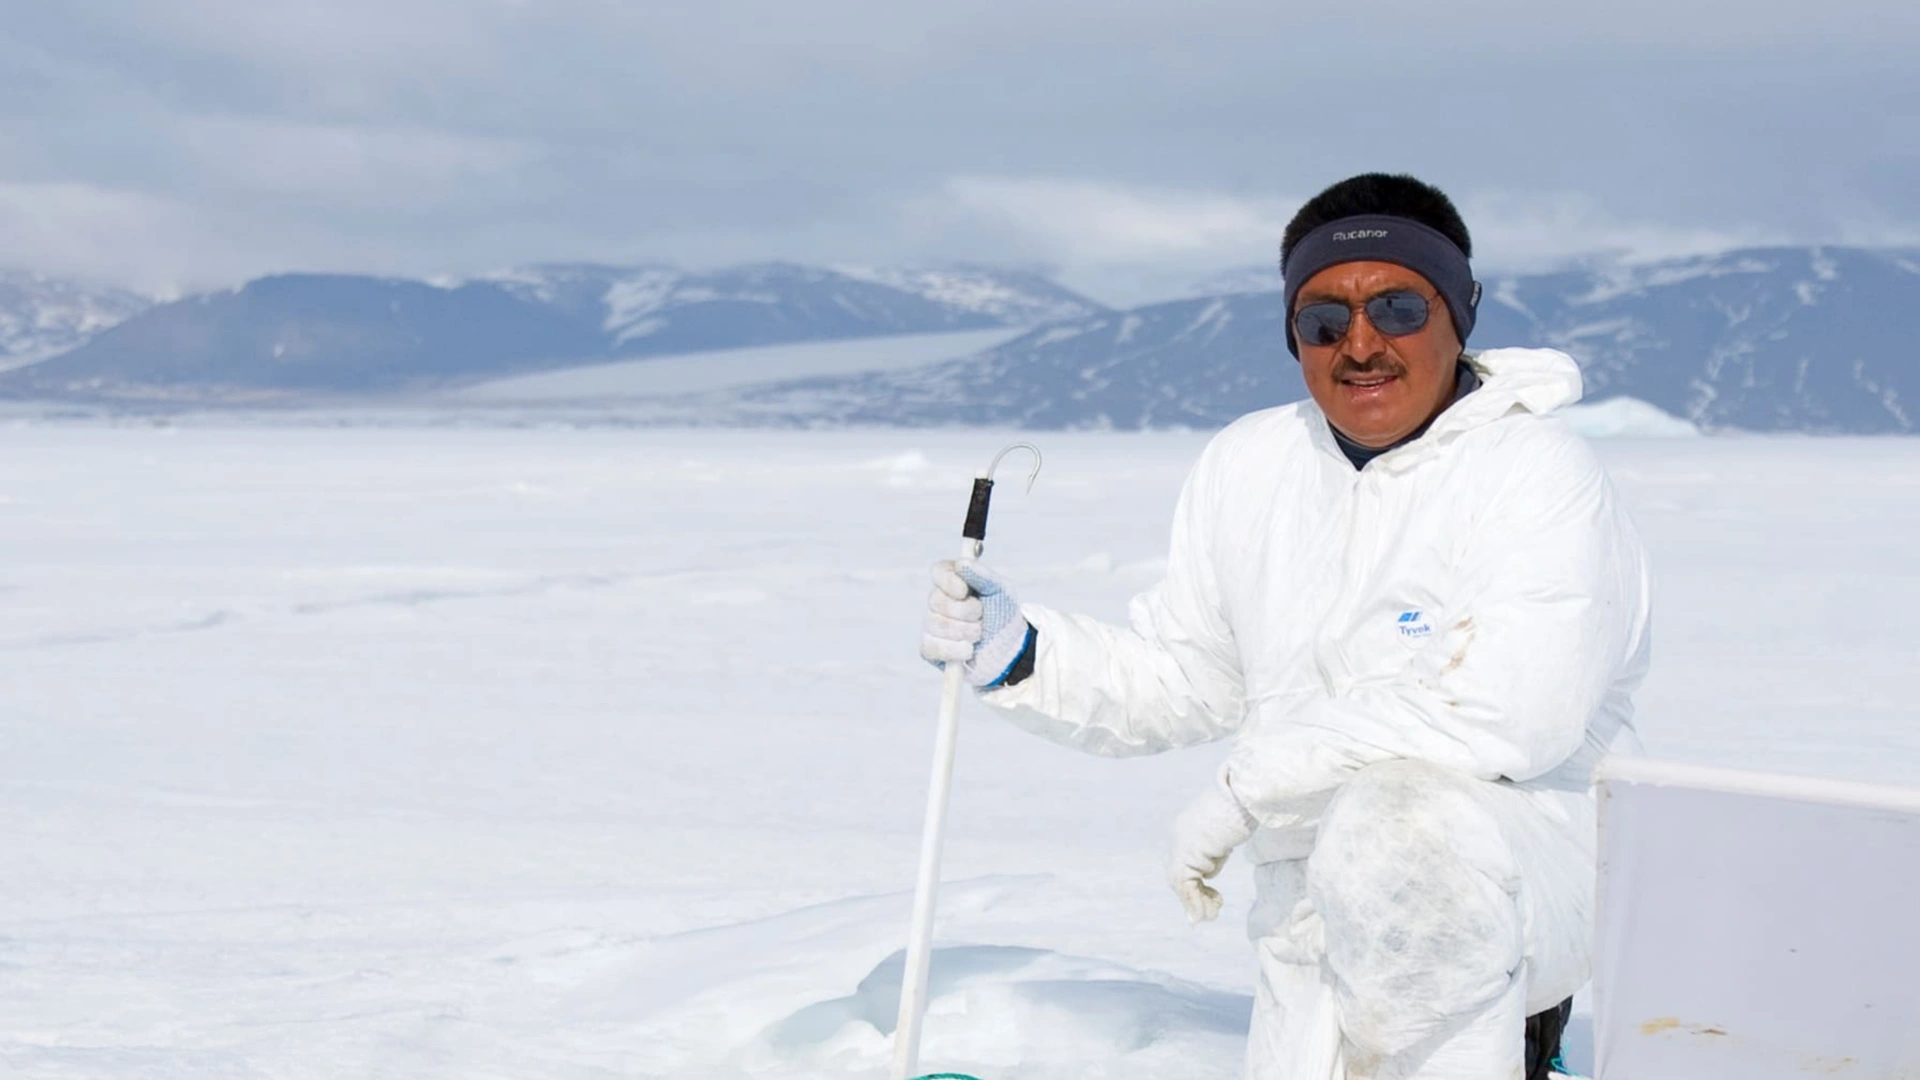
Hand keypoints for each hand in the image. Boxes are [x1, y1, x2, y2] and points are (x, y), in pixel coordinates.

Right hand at [920, 559, 1031, 687]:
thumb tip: (962, 564)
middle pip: (937, 600)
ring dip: (965, 632)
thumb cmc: (1003, 615)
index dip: (948, 581)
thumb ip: (982, 576)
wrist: (1009, 650)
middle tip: (982, 616)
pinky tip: (968, 650)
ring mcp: (932, 624)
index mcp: (955, 580)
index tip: (964, 591)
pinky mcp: (929, 648)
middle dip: (965, 612)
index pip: (939, 572)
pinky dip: (954, 651)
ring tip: (980, 635)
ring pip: (936, 624)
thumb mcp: (1001, 591)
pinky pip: (931, 647)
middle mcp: (939, 599)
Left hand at [1167, 777, 1258, 922]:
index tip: (1213, 899)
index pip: (1183, 864)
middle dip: (1194, 897)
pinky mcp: (1185, 854)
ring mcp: (1178, 845)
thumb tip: (1210, 874)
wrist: (1242, 796)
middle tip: (1213, 911)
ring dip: (1197, 904)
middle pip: (1178, 876)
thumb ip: (1214, 853)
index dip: (1194, 887)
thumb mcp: (1223, 836)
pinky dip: (1195, 903)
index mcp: (1183, 828)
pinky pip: (1185, 885)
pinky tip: (1210, 911)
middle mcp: (1176, 836)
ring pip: (1180, 883)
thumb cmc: (1241, 809)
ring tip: (1213, 914)